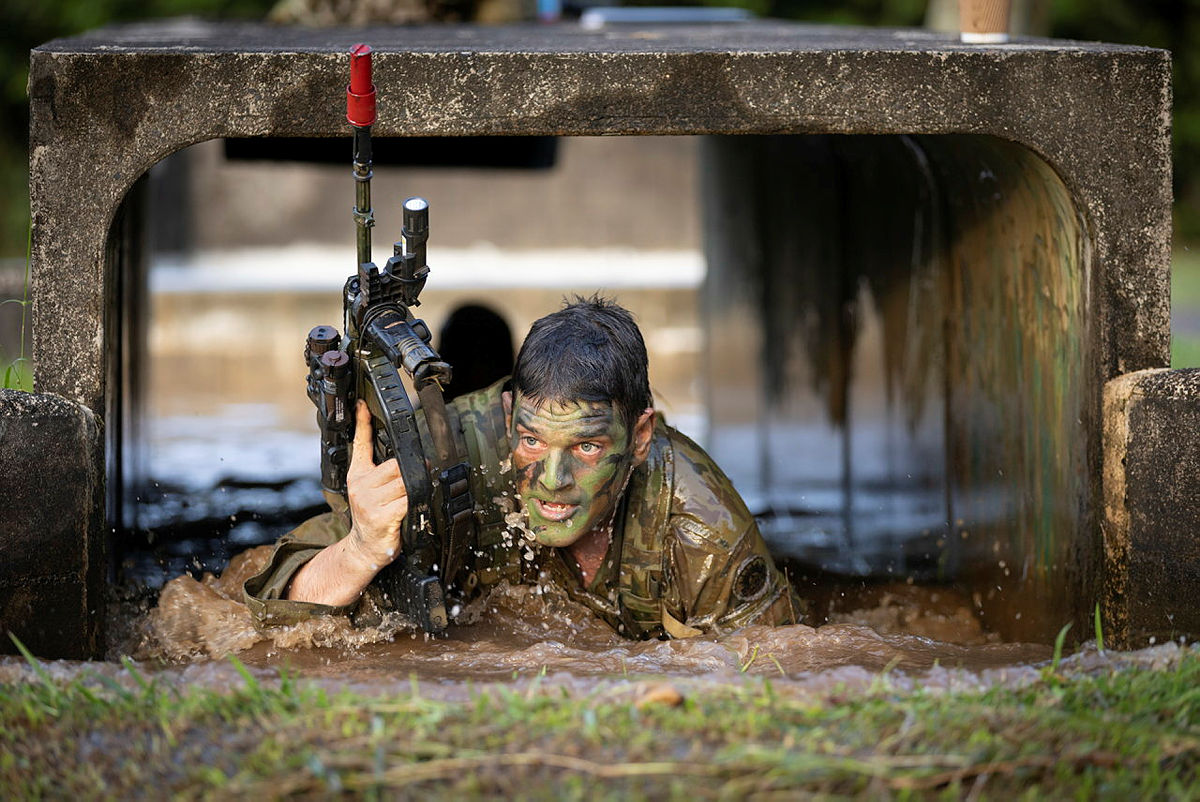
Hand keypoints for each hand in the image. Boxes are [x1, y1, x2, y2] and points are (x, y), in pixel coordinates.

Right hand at [346, 399, 407, 568]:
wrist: (364, 550)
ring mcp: (369, 501)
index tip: (362, 404)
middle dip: (409, 473)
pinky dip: (414, 504)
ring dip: (413, 490)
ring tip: (404, 503)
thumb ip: (384, 473)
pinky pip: (408, 500)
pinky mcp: (381, 516)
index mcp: (358, 475)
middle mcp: (360, 485)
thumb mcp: (373, 492)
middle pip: (396, 464)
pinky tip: (407, 512)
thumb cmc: (374, 520)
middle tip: (410, 486)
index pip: (360, 443)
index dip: (362, 422)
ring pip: (405, 481)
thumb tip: (409, 458)